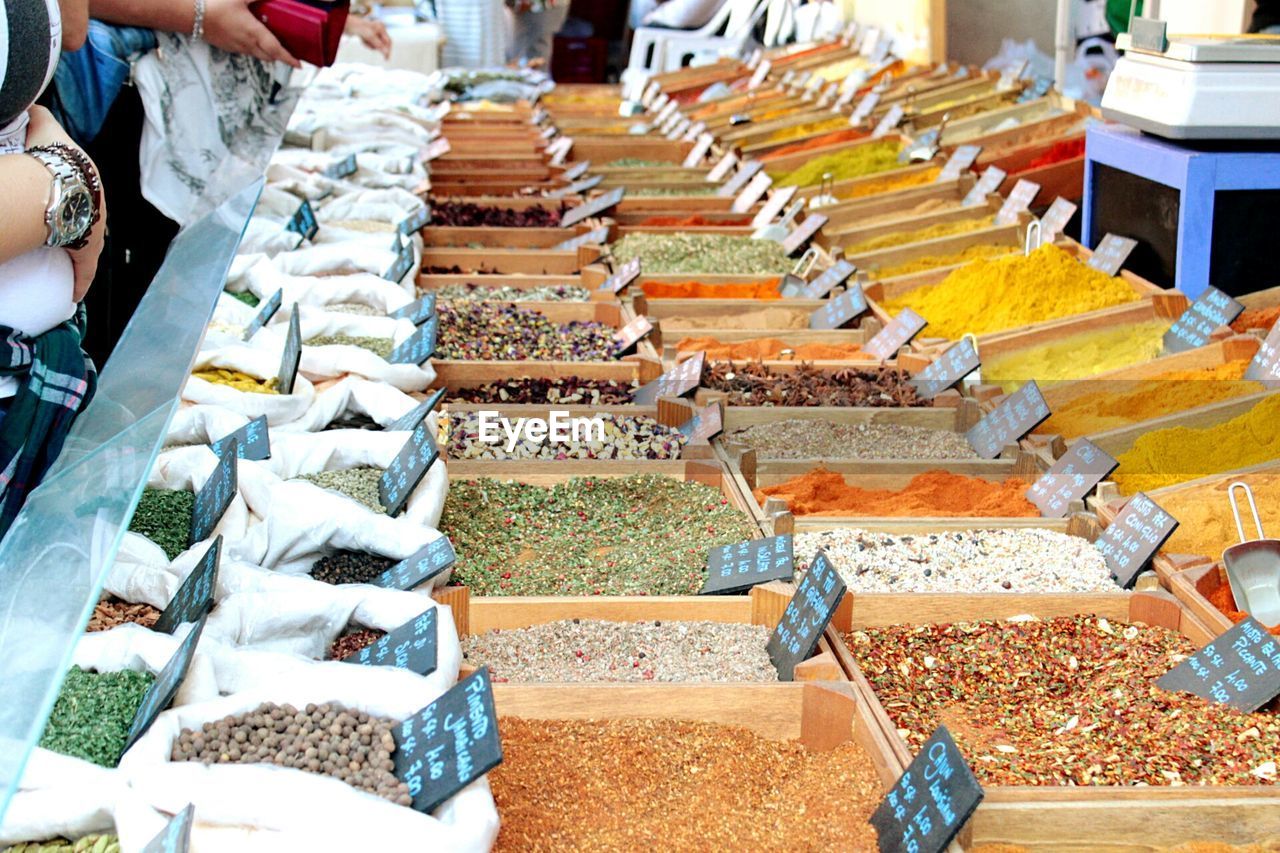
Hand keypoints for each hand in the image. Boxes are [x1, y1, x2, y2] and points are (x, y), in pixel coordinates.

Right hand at [26, 108, 105, 301]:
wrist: (59, 183)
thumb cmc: (51, 155)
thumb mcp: (44, 127)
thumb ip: (37, 115)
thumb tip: (28, 104)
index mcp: (88, 178)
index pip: (80, 185)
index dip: (67, 191)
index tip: (56, 198)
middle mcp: (98, 204)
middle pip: (84, 215)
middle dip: (74, 221)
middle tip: (54, 227)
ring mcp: (95, 228)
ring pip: (86, 243)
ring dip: (74, 251)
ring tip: (60, 259)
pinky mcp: (89, 250)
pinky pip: (85, 269)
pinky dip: (79, 281)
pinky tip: (74, 294)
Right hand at [203, 0, 300, 66]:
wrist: (189, 14)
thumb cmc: (214, 5)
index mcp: (253, 33)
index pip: (276, 51)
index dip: (289, 59)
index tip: (299, 65)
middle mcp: (246, 44)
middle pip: (269, 56)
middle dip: (280, 56)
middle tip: (289, 52)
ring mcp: (235, 47)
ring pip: (257, 55)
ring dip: (266, 53)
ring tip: (272, 45)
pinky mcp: (226, 46)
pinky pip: (245, 51)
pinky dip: (253, 49)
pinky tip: (251, 38)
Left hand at [345, 15, 390, 57]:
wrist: (347, 24)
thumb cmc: (359, 27)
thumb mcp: (370, 37)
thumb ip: (379, 45)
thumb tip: (386, 53)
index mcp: (381, 28)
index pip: (388, 41)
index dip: (388, 50)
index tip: (386, 59)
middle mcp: (378, 30)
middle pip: (382, 44)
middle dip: (376, 46)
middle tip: (371, 46)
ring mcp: (373, 33)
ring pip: (375, 45)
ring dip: (370, 45)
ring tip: (364, 40)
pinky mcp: (367, 36)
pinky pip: (370, 44)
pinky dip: (366, 44)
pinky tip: (362, 40)